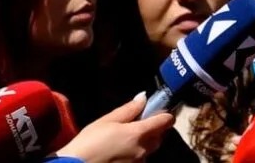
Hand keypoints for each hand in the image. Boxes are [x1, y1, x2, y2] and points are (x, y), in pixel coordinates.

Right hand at [55, 92, 174, 162]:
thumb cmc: (89, 143)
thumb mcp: (106, 120)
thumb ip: (129, 109)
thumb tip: (144, 97)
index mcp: (139, 133)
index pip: (165, 121)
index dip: (164, 114)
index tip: (158, 111)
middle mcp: (143, 149)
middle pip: (160, 136)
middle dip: (154, 128)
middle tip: (138, 123)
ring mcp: (139, 162)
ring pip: (150, 148)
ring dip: (145, 142)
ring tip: (125, 139)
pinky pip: (141, 159)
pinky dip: (136, 153)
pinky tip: (120, 151)